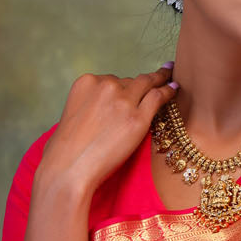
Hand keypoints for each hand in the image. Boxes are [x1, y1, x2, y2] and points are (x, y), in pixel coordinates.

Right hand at [36, 65, 178, 201]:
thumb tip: (100, 113)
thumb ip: (88, 105)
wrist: (68, 168)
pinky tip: (175, 90)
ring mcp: (123, 101)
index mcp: (87, 82)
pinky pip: (158, 98)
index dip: (124, 87)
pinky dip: (169, 92)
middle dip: (144, 81)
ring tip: (171, 76)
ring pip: (147, 84)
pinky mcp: (137, 119)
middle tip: (162, 72)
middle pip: (131, 81)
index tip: (134, 86)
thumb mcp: (71, 115)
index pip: (112, 80)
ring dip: (160, 80)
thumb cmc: (65, 152)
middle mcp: (105, 85)